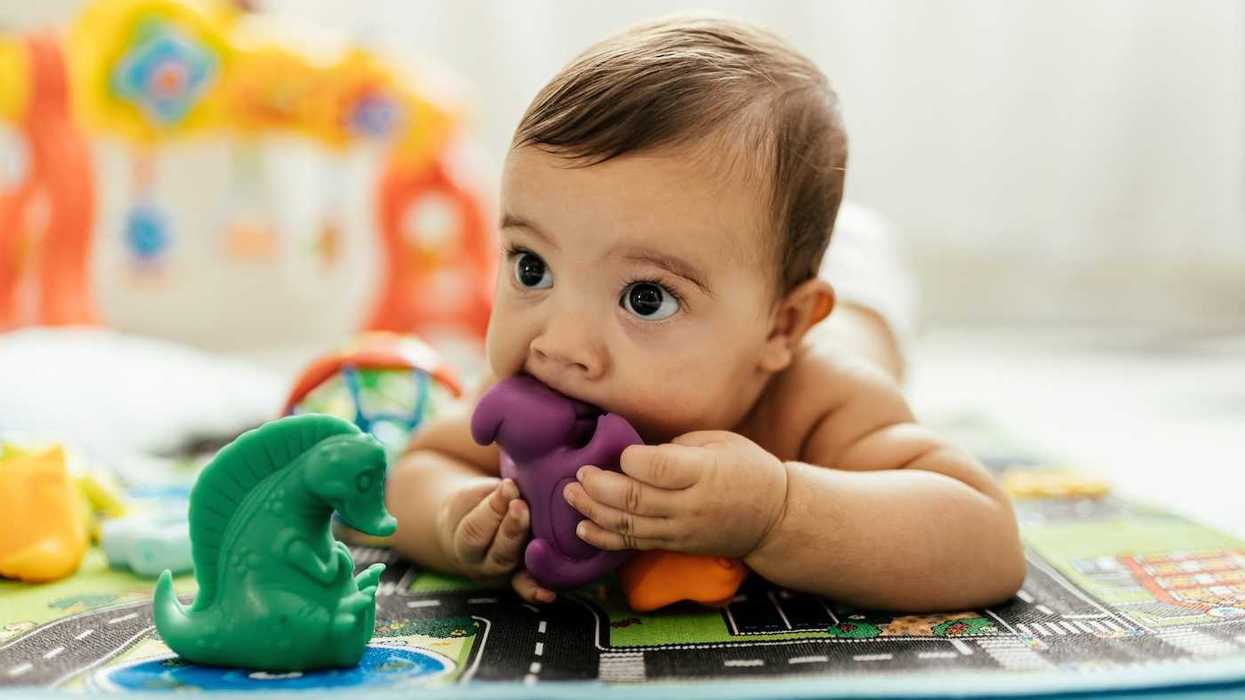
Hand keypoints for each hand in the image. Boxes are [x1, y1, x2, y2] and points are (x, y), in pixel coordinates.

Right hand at [436, 478, 557, 604]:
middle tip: (523, 506)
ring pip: (514, 569)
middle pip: (497, 552)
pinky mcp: (519, 578)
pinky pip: (526, 587)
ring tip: (544, 537)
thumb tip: (515, 486)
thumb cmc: (475, 505)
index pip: (476, 528)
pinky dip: (536, 591)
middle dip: (512, 529)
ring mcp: (502, 575)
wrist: (468, 530)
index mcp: (464, 539)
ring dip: (530, 553)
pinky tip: (549, 594)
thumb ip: (494, 494)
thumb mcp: (476, 495)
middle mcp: (481, 564)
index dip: (493, 508)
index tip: (509, 486)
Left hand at [563, 431, 788, 557]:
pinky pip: (633, 544)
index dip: (631, 459)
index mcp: (704, 472)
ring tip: (570, 494)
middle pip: (634, 499)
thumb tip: (635, 452)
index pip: (658, 468)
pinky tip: (583, 527)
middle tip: (579, 473)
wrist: (773, 518)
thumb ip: (678, 447)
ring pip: (628, 525)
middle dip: (599, 486)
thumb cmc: (746, 468)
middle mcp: (690, 505)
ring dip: (593, 511)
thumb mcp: (721, 442)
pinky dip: (604, 538)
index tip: (619, 450)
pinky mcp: (674, 545)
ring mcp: (681, 530)